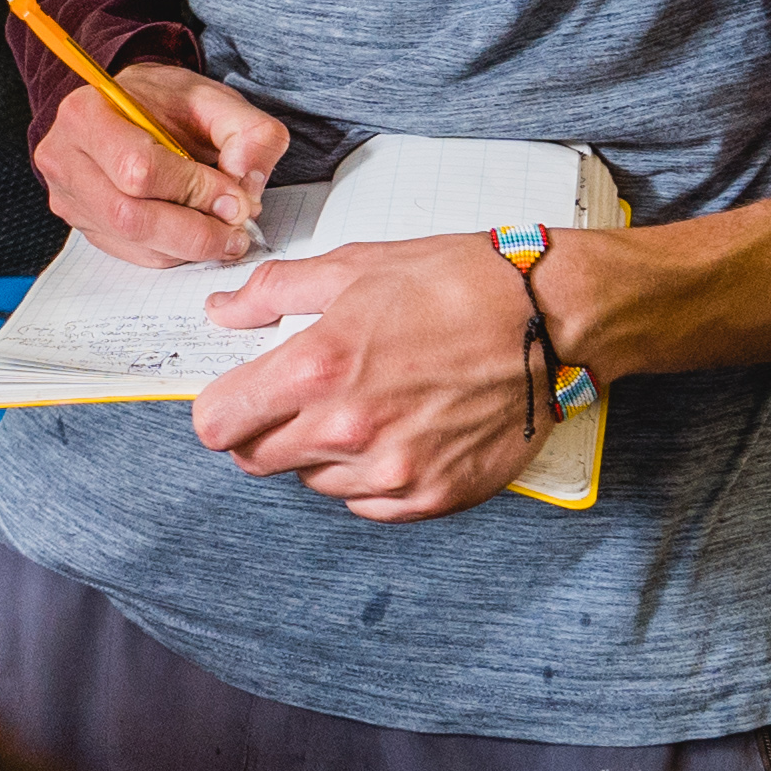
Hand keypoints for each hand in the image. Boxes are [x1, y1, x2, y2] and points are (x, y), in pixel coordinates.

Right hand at [31, 56, 283, 266]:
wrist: (129, 107)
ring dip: (188, 246)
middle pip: (130, 216)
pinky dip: (173, 251)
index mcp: (88, 113)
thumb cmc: (166, 103)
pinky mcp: (81, 223)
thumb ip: (248, 132)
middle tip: (236, 228)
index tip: (237, 199)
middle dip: (194, 230)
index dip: (194, 190)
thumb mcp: (214, 99)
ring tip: (225, 233)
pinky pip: (131, 253)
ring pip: (132, 242)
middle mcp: (65, 157)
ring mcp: (68, 196)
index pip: (139, 169)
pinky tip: (195, 233)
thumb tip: (247, 182)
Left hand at [191, 229, 555, 522]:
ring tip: (368, 403)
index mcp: (318, 369)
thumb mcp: (355, 267)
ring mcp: (392, 472)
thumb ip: (274, 294)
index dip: (221, 406)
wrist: (552, 318)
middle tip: (301, 396)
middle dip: (264, 429)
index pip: (218, 423)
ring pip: (312, 482)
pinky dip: (369, 475)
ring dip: (321, 452)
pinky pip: (367, 504)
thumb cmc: (460, 284)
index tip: (237, 395)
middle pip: (255, 460)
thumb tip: (223, 311)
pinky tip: (399, 431)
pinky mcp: (433, 497)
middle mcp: (348, 431)